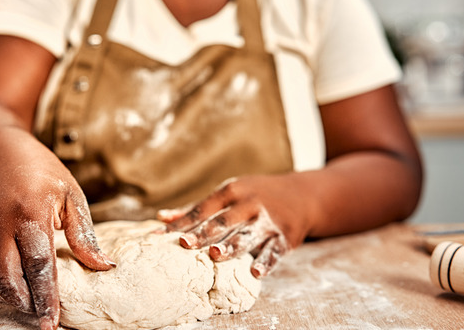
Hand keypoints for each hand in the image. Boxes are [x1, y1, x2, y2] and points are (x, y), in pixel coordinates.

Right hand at [0, 137, 114, 328]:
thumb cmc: (41, 172)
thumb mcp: (70, 194)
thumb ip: (85, 233)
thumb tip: (104, 266)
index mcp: (30, 211)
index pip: (39, 264)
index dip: (47, 296)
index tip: (54, 321)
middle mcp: (1, 224)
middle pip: (11, 279)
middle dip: (28, 304)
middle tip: (46, 316)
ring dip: (11, 300)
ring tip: (33, 304)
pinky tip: (13, 293)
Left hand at [159, 175, 309, 277]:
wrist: (302, 194)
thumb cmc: (256, 195)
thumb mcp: (229, 194)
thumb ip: (196, 208)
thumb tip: (161, 218)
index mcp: (231, 192)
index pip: (202, 210)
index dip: (182, 223)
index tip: (160, 236)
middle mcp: (249, 204)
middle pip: (223, 222)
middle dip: (204, 233)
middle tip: (185, 244)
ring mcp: (268, 221)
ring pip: (247, 236)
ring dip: (231, 246)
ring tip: (215, 255)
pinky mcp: (285, 236)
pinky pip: (274, 251)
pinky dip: (265, 261)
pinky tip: (255, 272)